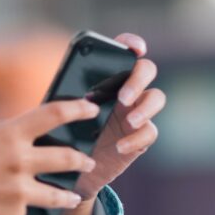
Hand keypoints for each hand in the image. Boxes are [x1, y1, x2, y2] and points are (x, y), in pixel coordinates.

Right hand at [0, 99, 101, 214]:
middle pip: (67, 157)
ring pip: (59, 194)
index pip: (54, 114)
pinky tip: (4, 214)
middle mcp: (19, 162)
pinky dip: (17, 213)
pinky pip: (25, 214)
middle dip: (82, 160)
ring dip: (68, 195)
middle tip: (88, 161)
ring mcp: (19, 192)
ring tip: (72, 196)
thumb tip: (20, 135)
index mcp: (7, 135)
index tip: (90, 109)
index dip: (77, 109)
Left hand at [73, 33, 165, 200]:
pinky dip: (137, 139)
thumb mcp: (57, 114)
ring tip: (130, 122)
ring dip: (146, 108)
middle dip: (138, 80)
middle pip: (146, 70)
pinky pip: (150, 132)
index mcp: (105, 77)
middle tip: (122, 98)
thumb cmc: (61, 135)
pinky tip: (120, 147)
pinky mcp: (140, 137)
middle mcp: (124, 90)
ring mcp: (136, 112)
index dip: (132, 44)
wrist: (69, 170)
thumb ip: (65, 100)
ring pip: (157, 97)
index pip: (124, 52)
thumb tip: (66, 96)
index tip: (135, 49)